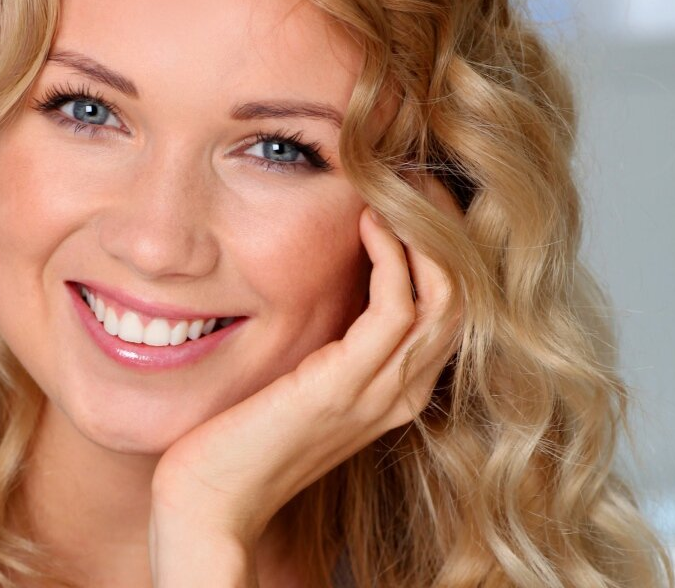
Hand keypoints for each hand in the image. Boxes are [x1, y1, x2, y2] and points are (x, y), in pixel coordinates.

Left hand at [148, 185, 461, 586]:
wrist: (211, 498)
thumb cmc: (246, 430)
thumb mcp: (306, 371)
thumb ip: (336, 332)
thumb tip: (343, 264)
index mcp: (398, 388)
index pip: (452, 305)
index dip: (444, 244)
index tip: (417, 193)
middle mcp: (403, 391)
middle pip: (464, 295)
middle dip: (449, 229)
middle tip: (418, 176)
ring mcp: (380, 392)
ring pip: (445, 297)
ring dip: (427, 232)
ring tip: (400, 187)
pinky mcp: (345, 386)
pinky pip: (395, 307)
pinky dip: (391, 256)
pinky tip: (367, 223)